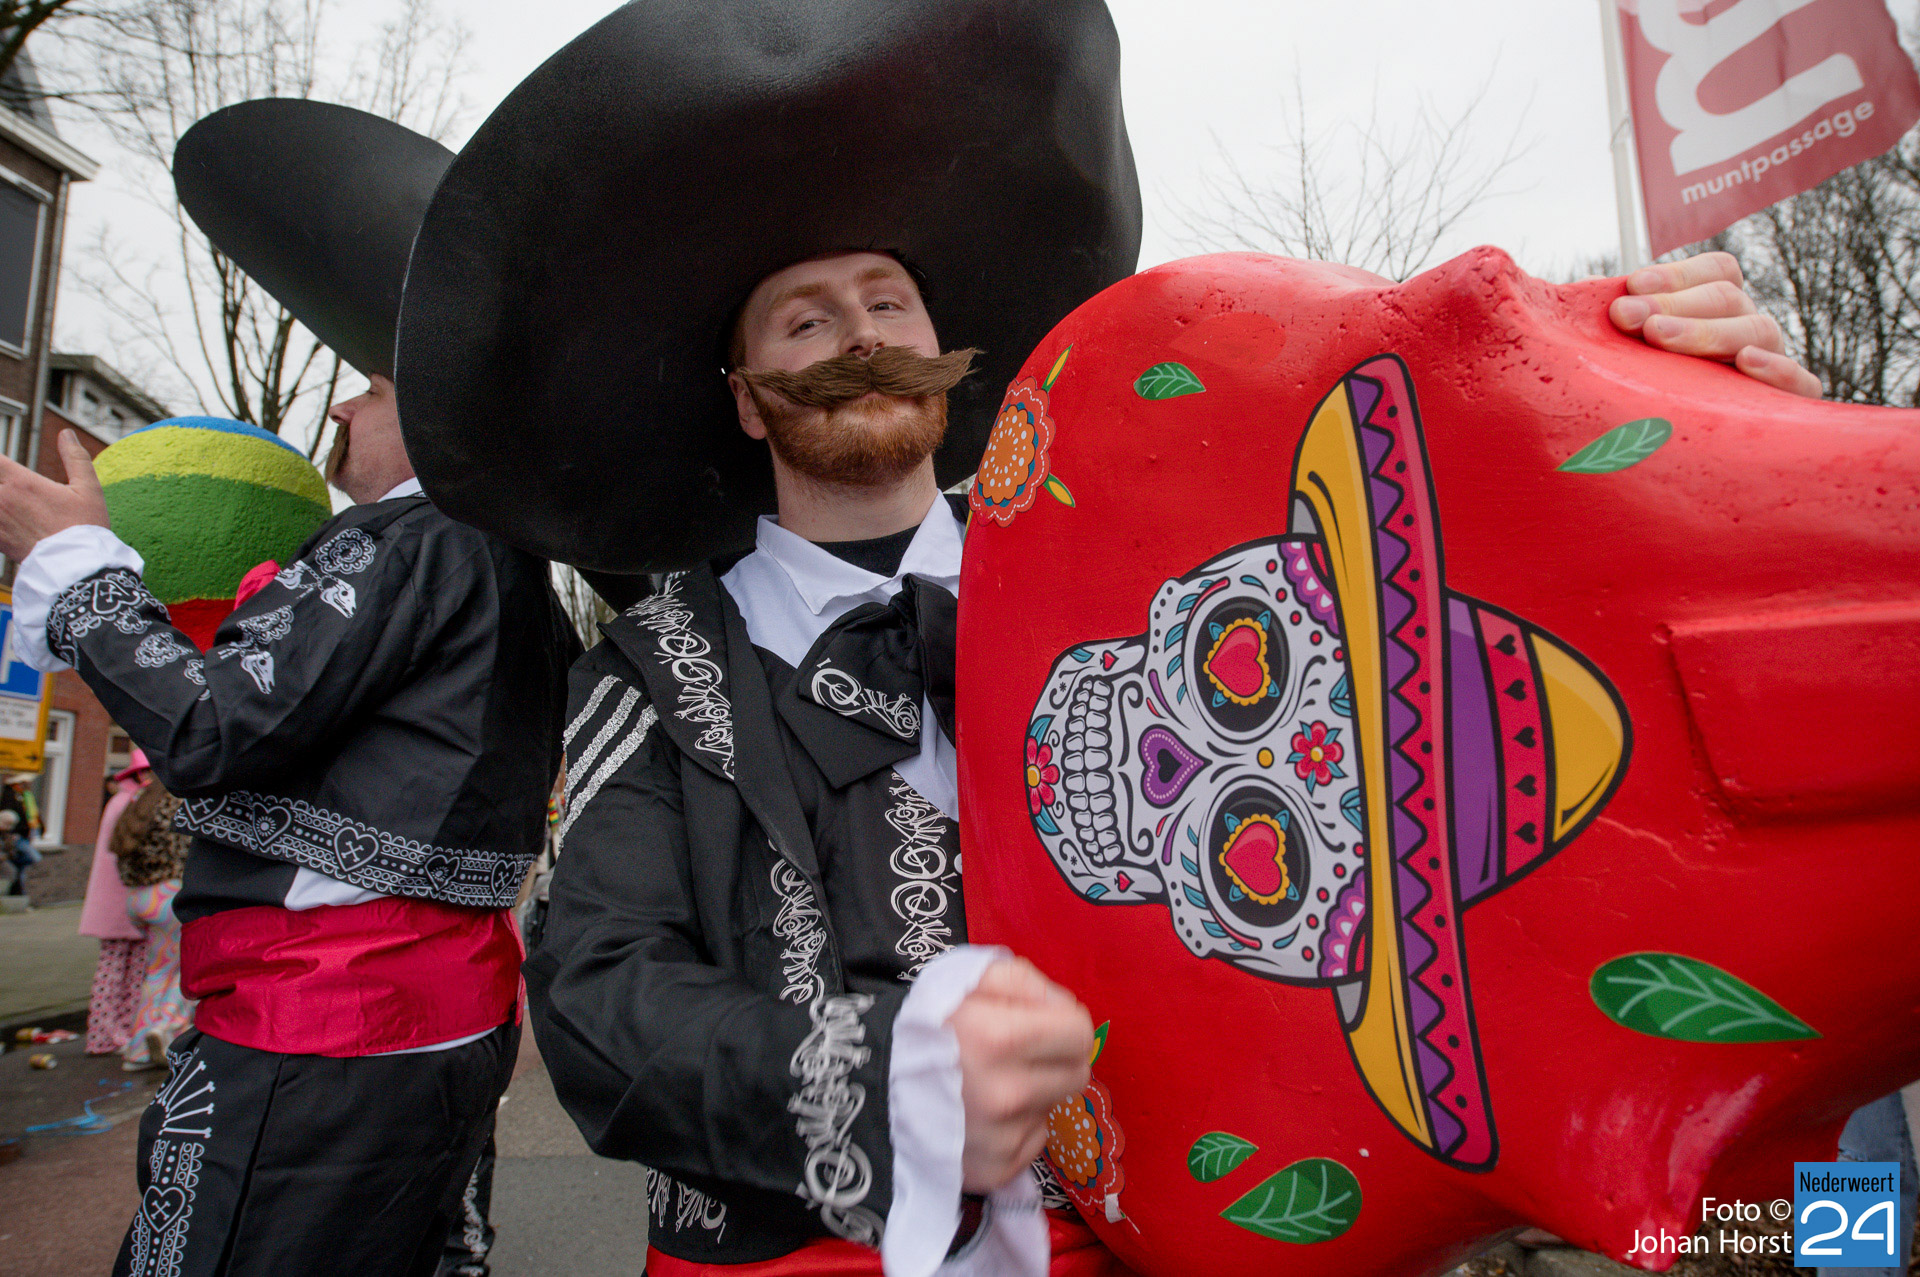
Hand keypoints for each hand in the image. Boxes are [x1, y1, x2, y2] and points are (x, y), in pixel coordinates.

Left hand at [0, 430, 109, 561]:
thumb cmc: (85, 529)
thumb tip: (66, 434)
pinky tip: (4, 516)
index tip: (3, 464)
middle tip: (5, 483)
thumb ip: (75, 458)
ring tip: (7, 502)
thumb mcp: (88, 489)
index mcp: (22, 482)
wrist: (78, 570)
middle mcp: (2, 498)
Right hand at [949, 957, 1093, 1192]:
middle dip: (1056, 1060)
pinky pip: (1034, 1141)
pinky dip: (1017, 1127)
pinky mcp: (996, 1171)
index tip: (1040, 1025)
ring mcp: (1001, 1139)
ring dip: (1035, 1092)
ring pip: (1054, 1107)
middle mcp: (1005, 1095)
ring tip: (993, 1083)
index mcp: (999, 1038)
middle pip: (1077, 1075)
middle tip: (1019, 1055)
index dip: (1063, 1023)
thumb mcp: (969, 979)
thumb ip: (1025, 981)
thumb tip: (1065, 1009)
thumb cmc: (927, 1027)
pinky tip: (985, 1115)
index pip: (1080, 1034)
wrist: (873, 1089)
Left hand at [1608, 251, 1821, 397]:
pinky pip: (1800, 384)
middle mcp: (1747, 330)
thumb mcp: (1631, 357)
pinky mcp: (1787, 405)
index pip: (1717, 272)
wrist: (1678, 466)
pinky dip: (1778, 369)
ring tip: (1658, 336)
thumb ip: (1620, 325)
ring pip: (1758, 330)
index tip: (1632, 286)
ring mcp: (1771, 363)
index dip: (1676, 274)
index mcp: (1719, 310)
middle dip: (1671, 304)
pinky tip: (1746, 362)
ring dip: (1706, 330)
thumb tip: (1592, 301)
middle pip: (1728, 299)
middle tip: (1625, 316)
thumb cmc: (1644, 401)